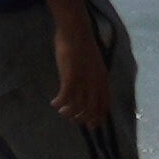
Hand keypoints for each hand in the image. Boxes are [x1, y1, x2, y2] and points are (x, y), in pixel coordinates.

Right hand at [52, 13, 121, 129]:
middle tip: (72, 120)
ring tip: (61, 111)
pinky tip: (53, 102)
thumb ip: (92, 77)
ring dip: (69, 112)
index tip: (92, 126)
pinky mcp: (71, 77)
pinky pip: (65, 97)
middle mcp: (96, 81)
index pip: (105, 103)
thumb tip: (88, 91)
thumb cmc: (82, 47)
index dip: (99, 116)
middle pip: (92, 108)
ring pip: (78, 106)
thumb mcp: (93, 64)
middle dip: (83, 118)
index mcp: (103, 78)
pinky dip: (59, 103)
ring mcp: (84, 80)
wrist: (76, 32)